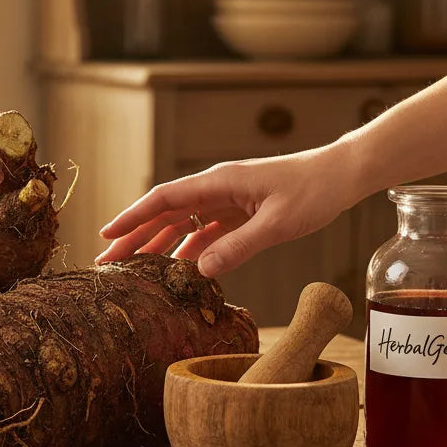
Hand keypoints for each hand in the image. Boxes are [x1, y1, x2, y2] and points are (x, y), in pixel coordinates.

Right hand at [94, 144, 357, 276]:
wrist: (340, 176)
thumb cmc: (313, 192)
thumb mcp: (277, 224)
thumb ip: (238, 246)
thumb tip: (199, 271)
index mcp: (218, 182)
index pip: (163, 198)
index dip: (132, 216)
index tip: (106, 233)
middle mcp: (215, 188)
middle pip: (164, 212)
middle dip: (134, 235)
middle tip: (107, 261)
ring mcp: (225, 199)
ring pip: (181, 222)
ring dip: (156, 243)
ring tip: (132, 268)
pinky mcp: (238, 211)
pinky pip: (204, 231)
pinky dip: (187, 248)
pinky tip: (177, 267)